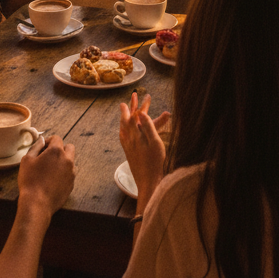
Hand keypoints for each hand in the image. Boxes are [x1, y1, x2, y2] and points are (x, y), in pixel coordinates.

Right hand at [18, 134, 75, 214]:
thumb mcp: (27, 160)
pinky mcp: (72, 184)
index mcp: (56, 151)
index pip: (57, 138)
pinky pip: (70, 174)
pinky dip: (64, 174)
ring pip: (71, 161)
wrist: (37, 204)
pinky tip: (53, 180)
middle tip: (49, 156)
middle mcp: (67, 160)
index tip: (43, 147)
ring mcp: (71, 173)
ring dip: (63, 161)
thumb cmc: (30, 181)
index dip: (49, 141)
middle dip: (60, 149)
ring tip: (51, 170)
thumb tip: (42, 141)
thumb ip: (36, 147)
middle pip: (69, 147)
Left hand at [119, 92, 168, 209]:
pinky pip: (123, 136)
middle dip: (131, 106)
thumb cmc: (154, 163)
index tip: (148, 95)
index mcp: (137, 134)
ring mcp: (128, 145)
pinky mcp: (128, 152)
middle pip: (129, 118)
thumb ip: (148, 127)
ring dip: (125, 115)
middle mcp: (130, 138)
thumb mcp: (155, 143)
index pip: (138, 115)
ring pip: (124, 126)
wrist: (147, 182)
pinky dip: (123, 128)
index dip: (143, 105)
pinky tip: (123, 130)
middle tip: (133, 95)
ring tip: (124, 107)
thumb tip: (141, 113)